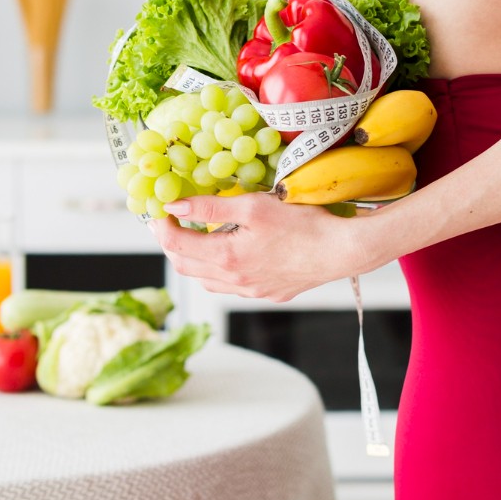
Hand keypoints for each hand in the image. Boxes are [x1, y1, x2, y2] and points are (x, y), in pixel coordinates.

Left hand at [150, 192, 377, 301]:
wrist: (342, 250)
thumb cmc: (303, 224)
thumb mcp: (253, 206)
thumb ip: (209, 208)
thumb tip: (174, 206)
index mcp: (226, 258)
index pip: (176, 246)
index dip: (161, 227)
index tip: (158, 211)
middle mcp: (234, 281)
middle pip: (186, 267)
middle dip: (172, 244)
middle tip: (171, 223)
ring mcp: (251, 291)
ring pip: (207, 280)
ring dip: (195, 260)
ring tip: (197, 236)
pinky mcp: (268, 293)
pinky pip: (231, 286)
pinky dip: (218, 270)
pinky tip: (230, 253)